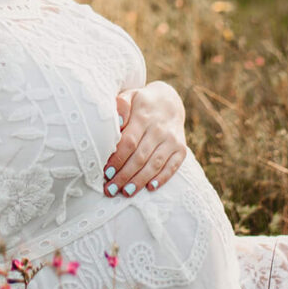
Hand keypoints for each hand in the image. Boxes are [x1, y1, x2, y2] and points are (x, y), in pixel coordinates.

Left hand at [104, 82, 187, 197]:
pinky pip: (172, 166)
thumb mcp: (129, 96)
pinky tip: (150, 188)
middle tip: (110, 190)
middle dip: (124, 175)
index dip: (118, 159)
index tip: (106, 172)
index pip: (129, 142)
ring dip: (140, 181)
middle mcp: (159, 129)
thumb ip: (120, 105)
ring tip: (126, 192)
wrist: (169, 101)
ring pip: (155, 164)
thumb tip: (117, 121)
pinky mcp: (181, 149)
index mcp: (143, 117)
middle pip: (140, 157)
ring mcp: (172, 140)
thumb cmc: (141, 103)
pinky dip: (162, 178)